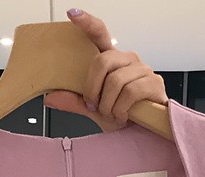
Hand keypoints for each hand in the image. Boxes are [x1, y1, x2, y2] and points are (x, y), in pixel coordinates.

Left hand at [44, 10, 166, 132]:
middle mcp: (127, 60)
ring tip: (113, 114)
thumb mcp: (94, 109)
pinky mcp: (154, 82)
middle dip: (93, 89)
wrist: (143, 132)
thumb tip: (50, 98)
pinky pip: (131, 91)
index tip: (73, 15)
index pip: (100, 33)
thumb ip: (74, 101)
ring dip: (108, 105)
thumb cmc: (122, 115)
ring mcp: (142, 69)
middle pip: (102, 61)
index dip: (87, 22)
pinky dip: (121, 108)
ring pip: (115, 80)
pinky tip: (123, 115)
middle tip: (95, 105)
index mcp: (112, 61)